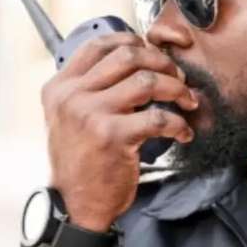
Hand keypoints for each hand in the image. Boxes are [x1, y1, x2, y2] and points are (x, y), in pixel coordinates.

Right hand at [40, 33, 197, 236]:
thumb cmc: (80, 163)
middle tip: (177, 76)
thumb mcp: (68, 119)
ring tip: (186, 100)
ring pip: (147, 81)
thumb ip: (88, 91)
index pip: (98, 45)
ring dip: (176, 88)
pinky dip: (178, 123)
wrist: (75, 204)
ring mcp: (92, 114)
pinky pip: (158, 117)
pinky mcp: (113, 136)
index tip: (153, 52)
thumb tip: (132, 64)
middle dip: (161, 61)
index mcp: (60, 87)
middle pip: (127, 56)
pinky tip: (182, 132)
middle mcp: (72, 96)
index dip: (132, 41)